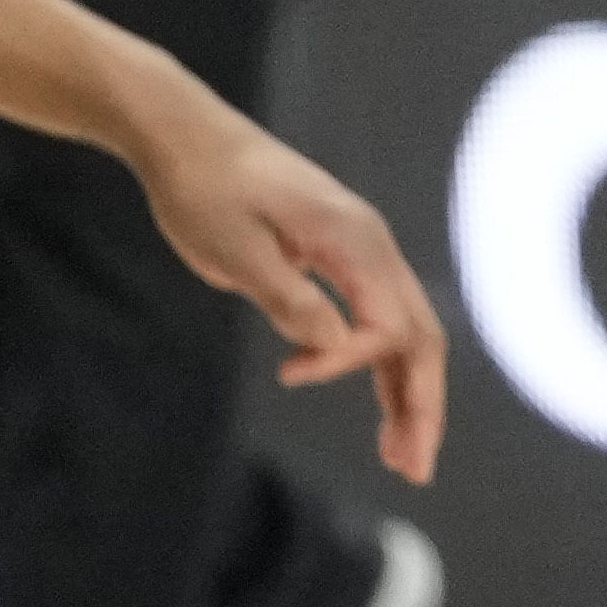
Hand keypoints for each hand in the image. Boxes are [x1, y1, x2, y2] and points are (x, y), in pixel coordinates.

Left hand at [135, 100, 447, 483]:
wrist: (186, 137)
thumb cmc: (205, 189)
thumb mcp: (235, 250)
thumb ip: (288, 298)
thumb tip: (330, 347)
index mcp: (354, 240)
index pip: (385, 322)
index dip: (350, 361)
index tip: (289, 374)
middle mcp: (371, 245)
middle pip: (419, 335)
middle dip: (420, 404)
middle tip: (414, 469)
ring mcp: (359, 250)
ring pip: (403, 330)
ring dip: (405, 392)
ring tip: (401, 453)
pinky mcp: (337, 256)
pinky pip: (375, 316)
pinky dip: (376, 362)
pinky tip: (366, 393)